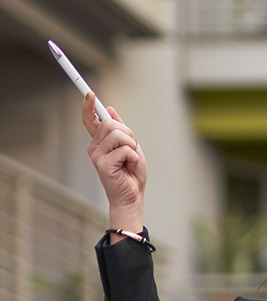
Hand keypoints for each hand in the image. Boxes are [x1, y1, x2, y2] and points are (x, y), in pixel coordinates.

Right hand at [83, 92, 145, 236]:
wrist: (132, 197)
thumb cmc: (131, 174)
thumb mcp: (130, 146)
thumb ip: (120, 130)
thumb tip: (110, 109)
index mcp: (99, 143)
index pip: (90, 120)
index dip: (88, 106)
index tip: (90, 93)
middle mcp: (94, 148)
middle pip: (111, 123)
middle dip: (128, 133)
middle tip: (131, 149)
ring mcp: (97, 156)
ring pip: (119, 134)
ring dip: (132, 146)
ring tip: (131, 160)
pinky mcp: (104, 165)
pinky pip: (126, 149)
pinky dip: (135, 158)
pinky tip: (130, 168)